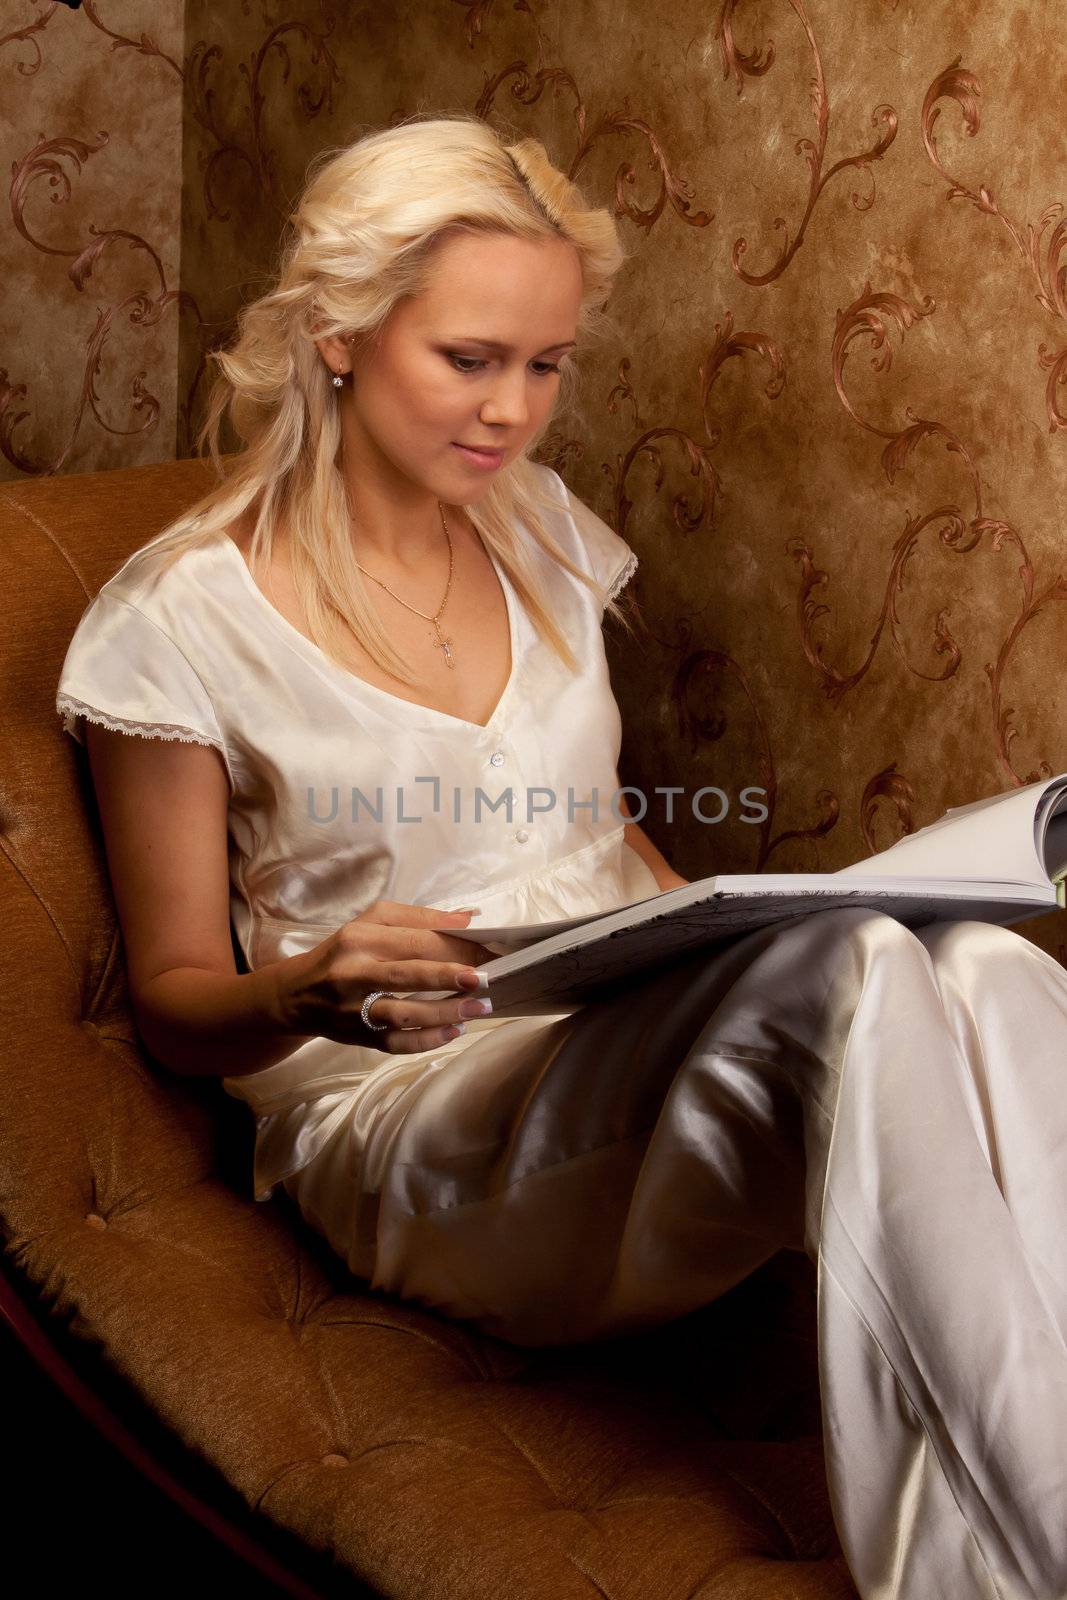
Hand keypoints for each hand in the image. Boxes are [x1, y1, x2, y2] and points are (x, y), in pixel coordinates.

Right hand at [273, 900, 496, 1053]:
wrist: (296, 995)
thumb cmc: (344, 953)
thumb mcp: (372, 922)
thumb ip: (419, 918)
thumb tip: (467, 918)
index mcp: (359, 938)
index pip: (414, 940)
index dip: (455, 947)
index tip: (489, 951)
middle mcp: (354, 972)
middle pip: (408, 974)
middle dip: (450, 976)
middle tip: (487, 978)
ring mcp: (354, 1009)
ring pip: (403, 1012)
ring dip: (445, 1012)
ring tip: (480, 1008)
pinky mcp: (358, 1037)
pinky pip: (396, 1043)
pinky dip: (427, 1040)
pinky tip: (454, 1032)